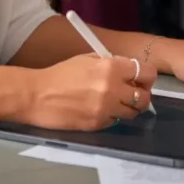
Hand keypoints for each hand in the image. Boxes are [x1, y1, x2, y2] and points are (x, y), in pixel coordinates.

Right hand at [21, 54, 156, 129]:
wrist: (37, 96)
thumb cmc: (59, 74)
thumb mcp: (86, 59)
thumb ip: (110, 63)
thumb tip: (128, 70)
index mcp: (111, 67)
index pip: (146, 73)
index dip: (146, 76)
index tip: (141, 78)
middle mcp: (113, 89)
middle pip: (145, 97)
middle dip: (141, 94)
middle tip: (131, 93)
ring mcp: (106, 109)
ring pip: (133, 112)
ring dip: (127, 107)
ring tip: (114, 102)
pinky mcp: (98, 124)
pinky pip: (115, 121)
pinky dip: (111, 116)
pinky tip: (97, 110)